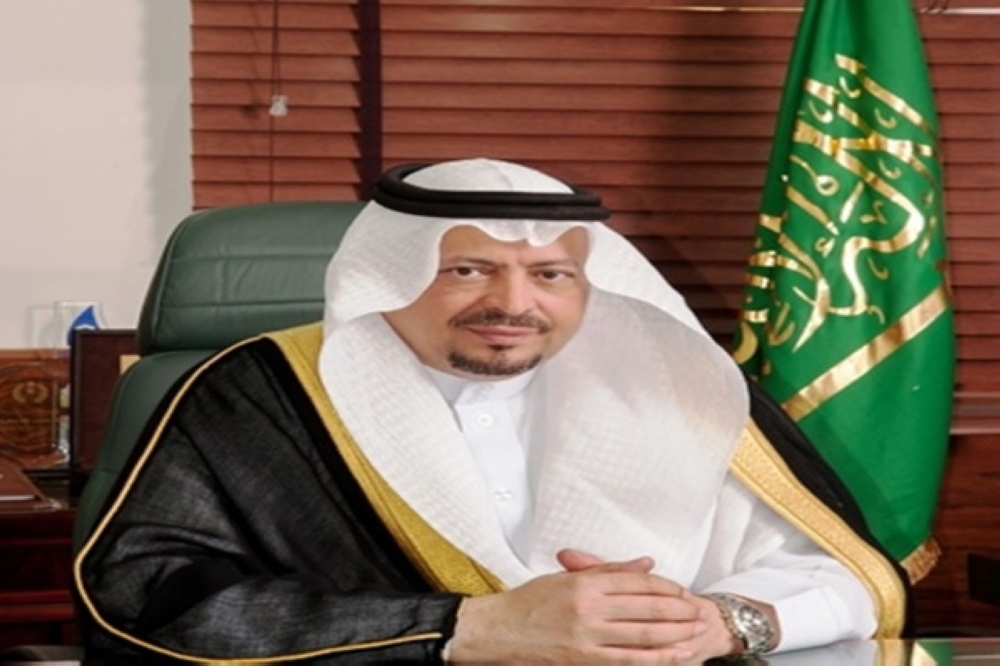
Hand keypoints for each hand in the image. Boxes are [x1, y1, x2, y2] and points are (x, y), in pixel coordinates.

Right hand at [447, 549, 714, 663]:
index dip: (664, 586)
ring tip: (695, 632)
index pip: (636, 582)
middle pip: (645, 607)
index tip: (680, 589)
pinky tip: (674, 656)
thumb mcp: (565, 577)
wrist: (498, 631)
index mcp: (585, 583)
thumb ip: (608, 571)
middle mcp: (589, 608)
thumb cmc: (528, 602)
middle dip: (677, 610)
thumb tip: (645, 564)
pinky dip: (655, 659)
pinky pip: (628, 661)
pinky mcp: (584, 660)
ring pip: (643, 635)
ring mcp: (588, 637)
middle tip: (698, 610)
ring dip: (674, 634)